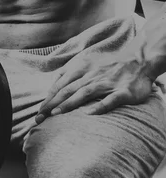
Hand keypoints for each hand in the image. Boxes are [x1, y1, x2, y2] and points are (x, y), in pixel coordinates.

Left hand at [35, 52, 153, 123]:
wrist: (139, 60)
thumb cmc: (110, 65)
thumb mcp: (87, 62)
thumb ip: (71, 72)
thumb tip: (54, 83)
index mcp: (82, 68)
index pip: (61, 84)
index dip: (49, 98)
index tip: (38, 112)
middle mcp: (92, 75)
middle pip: (68, 89)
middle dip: (52, 103)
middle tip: (40, 117)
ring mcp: (107, 83)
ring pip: (85, 93)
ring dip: (69, 103)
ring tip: (56, 113)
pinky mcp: (122, 92)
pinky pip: (110, 100)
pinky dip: (100, 106)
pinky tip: (90, 113)